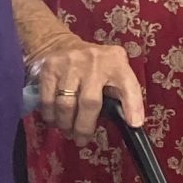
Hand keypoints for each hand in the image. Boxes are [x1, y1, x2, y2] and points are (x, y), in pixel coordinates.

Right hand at [27, 33, 146, 137]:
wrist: (61, 43)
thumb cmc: (94, 65)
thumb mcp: (113, 70)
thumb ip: (119, 91)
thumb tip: (126, 122)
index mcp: (116, 63)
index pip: (128, 84)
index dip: (133, 105)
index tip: (134, 123)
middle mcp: (95, 61)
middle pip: (90, 102)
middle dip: (84, 127)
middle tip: (81, 139)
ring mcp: (70, 64)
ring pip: (66, 104)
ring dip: (66, 124)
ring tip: (68, 131)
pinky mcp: (50, 68)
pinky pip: (48, 100)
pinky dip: (51, 116)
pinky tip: (55, 121)